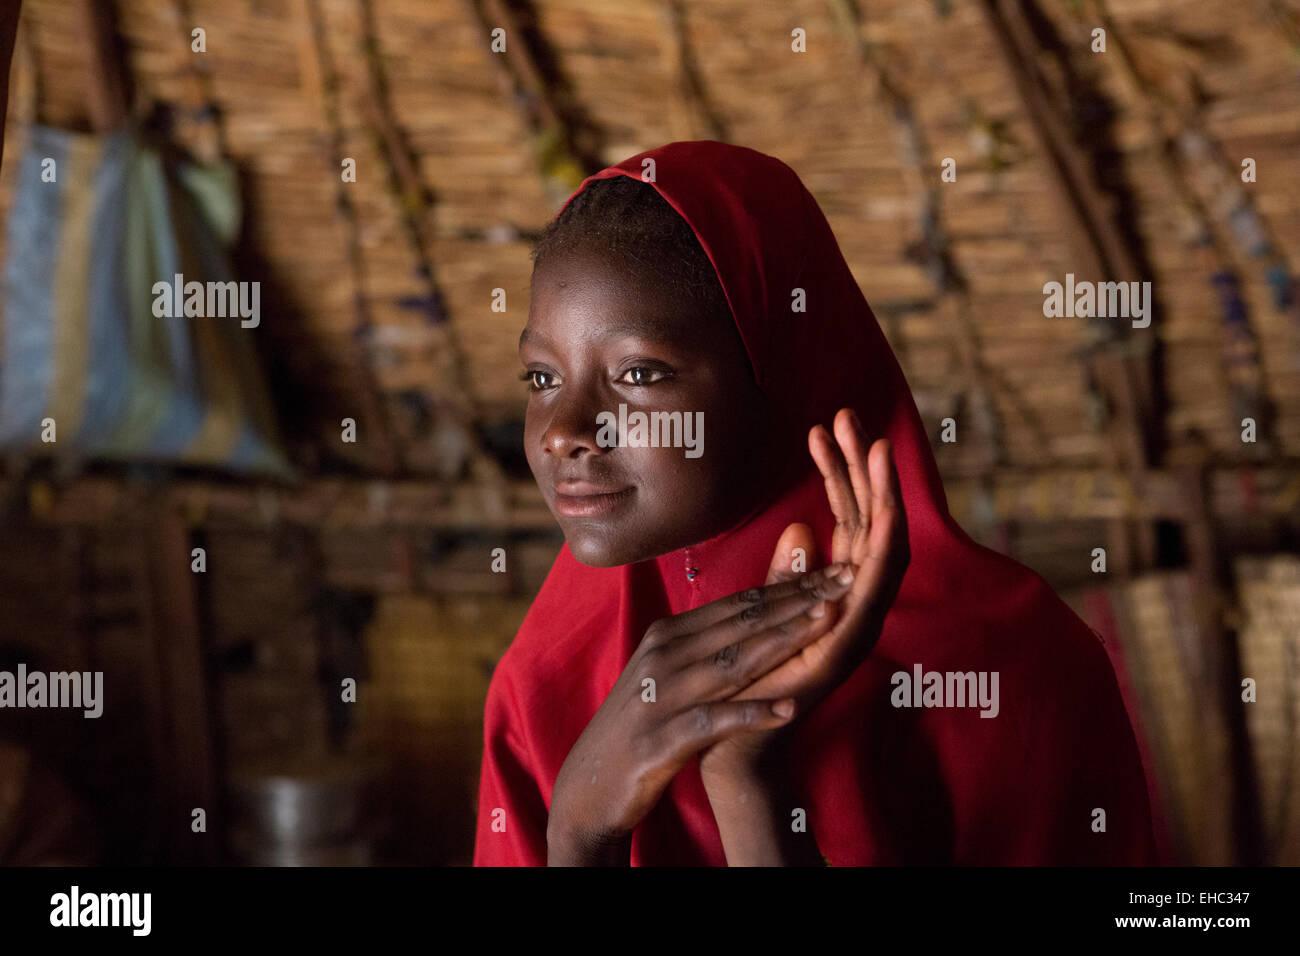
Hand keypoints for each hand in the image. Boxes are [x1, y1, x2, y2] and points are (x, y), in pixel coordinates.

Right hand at [546, 562, 856, 863]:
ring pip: (733, 662)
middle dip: (799, 599)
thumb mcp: (669, 673)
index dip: (790, 585)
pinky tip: (788, 710)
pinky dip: (752, 714)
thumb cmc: (641, 725)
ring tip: (826, 623)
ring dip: (783, 641)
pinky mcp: (663, 739)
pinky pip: (714, 721)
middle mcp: (664, 655)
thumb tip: (753, 610)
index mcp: (668, 634)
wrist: (590, 783)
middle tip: (846, 580)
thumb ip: (706, 641)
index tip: (834, 571)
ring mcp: (663, 695)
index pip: (739, 603)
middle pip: (743, 622)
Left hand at [699, 408, 909, 778]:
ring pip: (882, 544)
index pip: (847, 519)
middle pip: (870, 521)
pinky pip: (877, 586)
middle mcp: (853, 602)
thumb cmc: (745, 679)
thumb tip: (801, 527)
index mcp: (833, 590)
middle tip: (850, 416)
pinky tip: (886, 508)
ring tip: (876, 445)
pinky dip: (886, 546)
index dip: (841, 472)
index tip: (825, 426)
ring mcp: (858, 622)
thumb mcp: (764, 610)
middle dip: (863, 467)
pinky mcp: (851, 644)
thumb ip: (788, 573)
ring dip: (883, 494)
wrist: (731, 740)